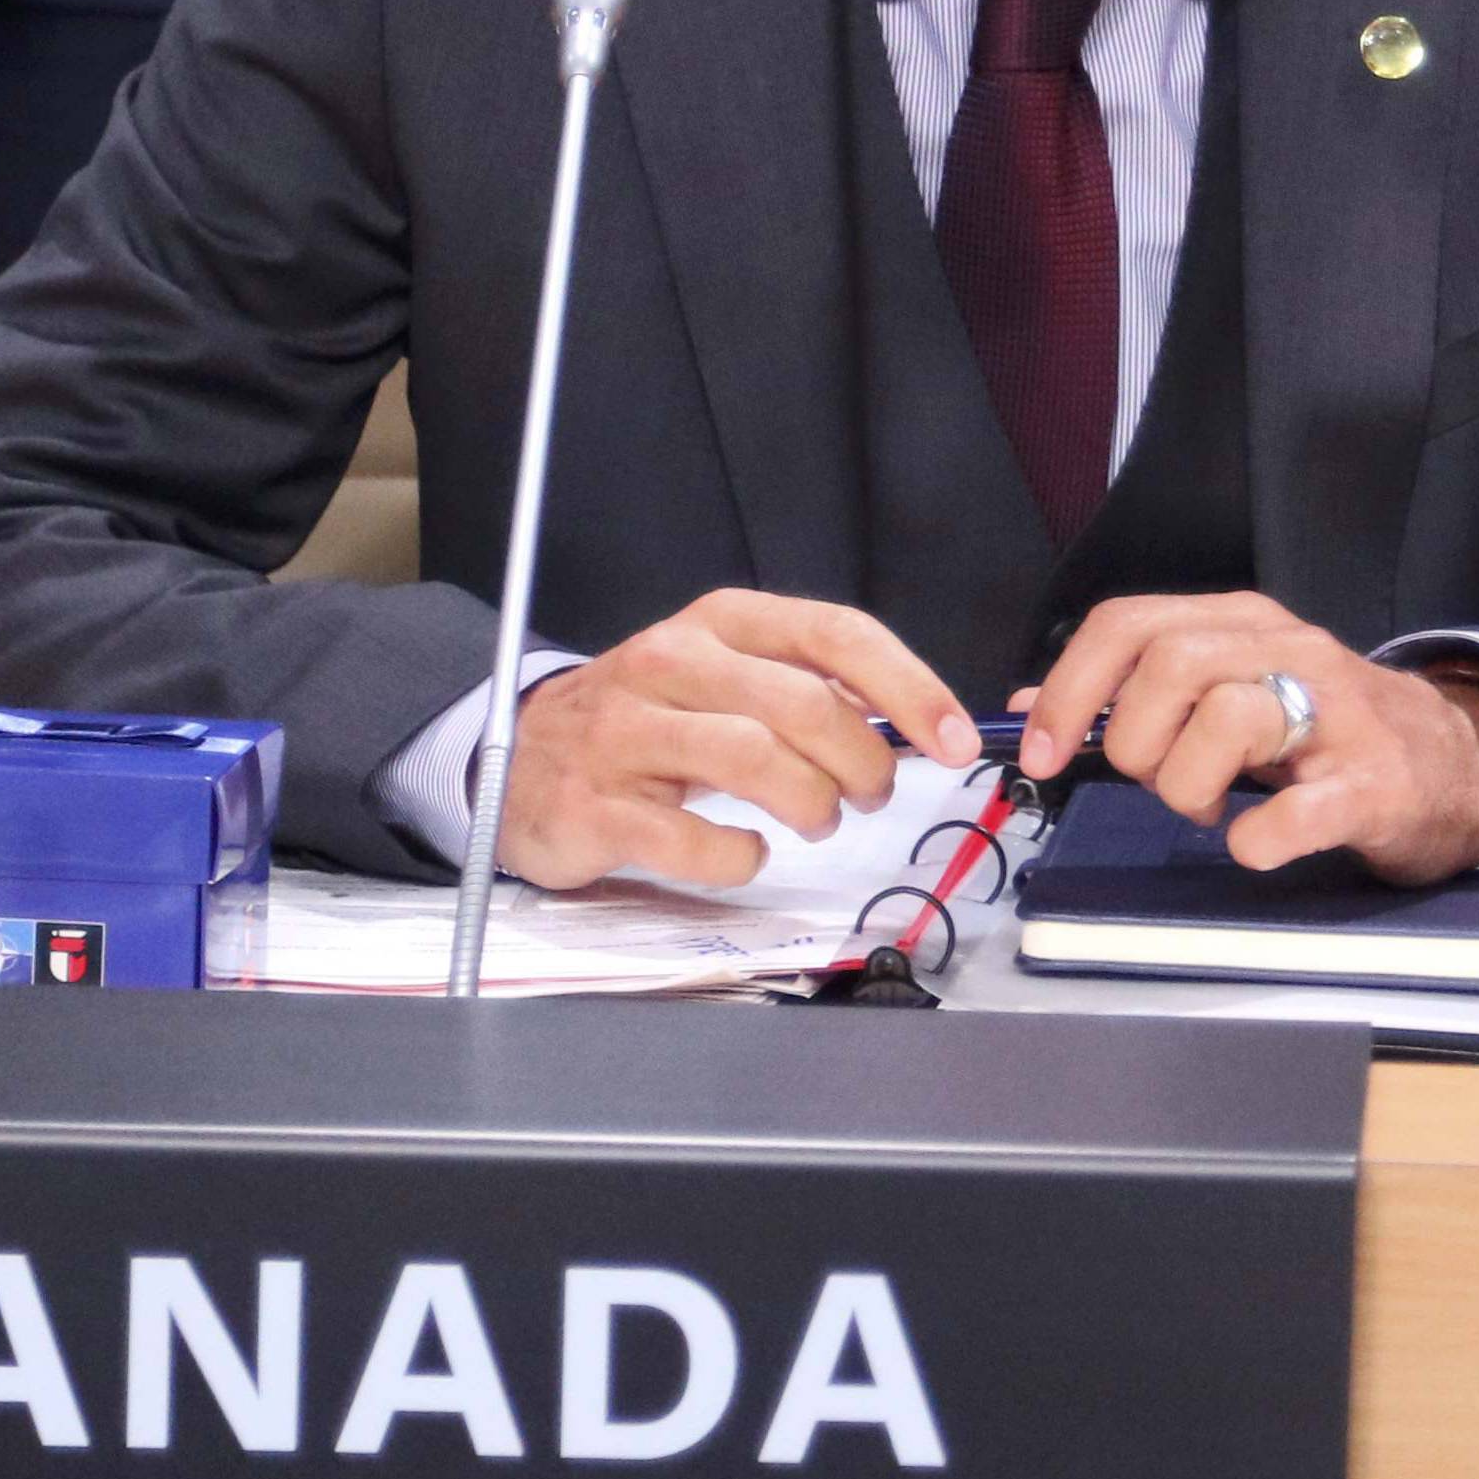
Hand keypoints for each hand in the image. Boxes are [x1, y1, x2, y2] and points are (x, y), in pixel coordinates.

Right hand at [500, 589, 981, 889]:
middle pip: (802, 704)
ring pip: (754, 761)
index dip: (909, 688)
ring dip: (811, 803)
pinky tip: (747, 851)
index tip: (955, 741)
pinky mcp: (596, 804)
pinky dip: (741, 855)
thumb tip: (910, 716)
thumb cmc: (647, 719)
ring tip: (817, 821)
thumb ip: (805, 684)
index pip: (834, 634)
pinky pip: (694, 838)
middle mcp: (669, 662)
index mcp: (719, 623)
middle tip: (870, 796)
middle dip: (862, 761)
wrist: (522, 760)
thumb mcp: (722, 676)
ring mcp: (626, 732)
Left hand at [1014, 592, 1478, 883]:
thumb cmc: (1326, 732)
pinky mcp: (1377, 786)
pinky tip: (1253, 845)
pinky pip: (1300, 811)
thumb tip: (1032, 707)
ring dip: (1189, 787)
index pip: (1128, 623)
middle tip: (1157, 784)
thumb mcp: (1230, 688)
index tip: (1043, 750)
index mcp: (1240, 624)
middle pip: (1169, 664)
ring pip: (1227, 719)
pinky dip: (1260, 838)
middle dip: (1134, 741)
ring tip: (1213, 809)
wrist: (1458, 766)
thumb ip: (1135, 690)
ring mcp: (1337, 715)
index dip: (1069, 687)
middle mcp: (1287, 650)